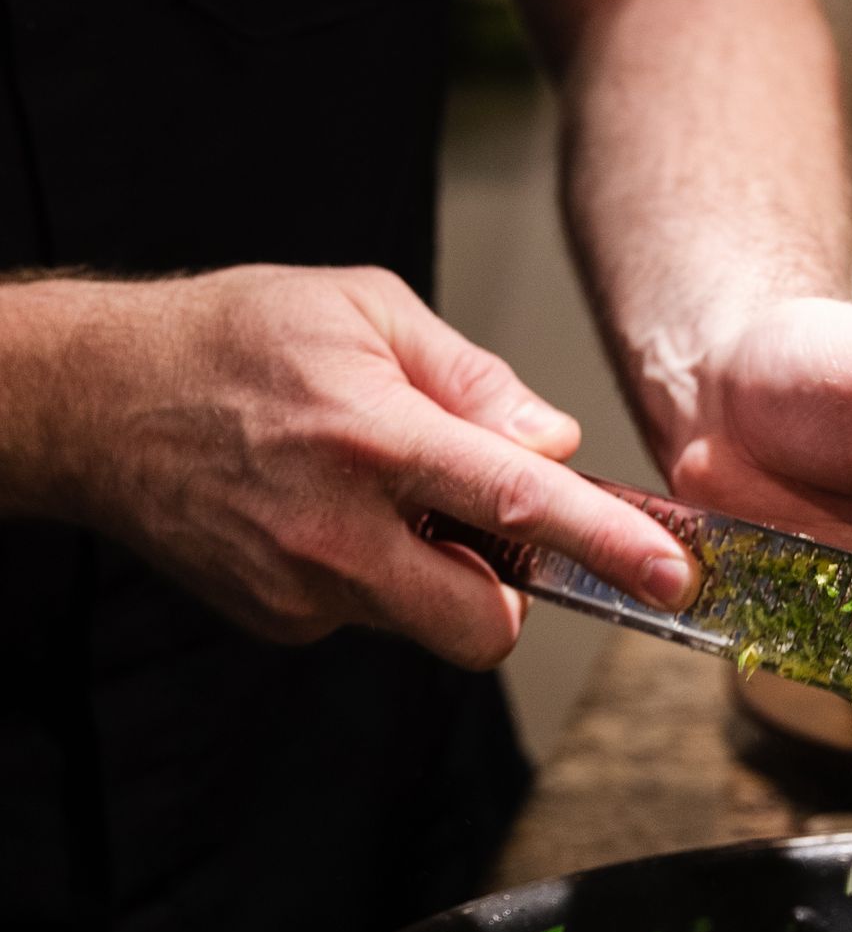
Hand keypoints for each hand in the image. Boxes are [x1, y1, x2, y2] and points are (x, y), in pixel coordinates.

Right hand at [13, 265, 702, 667]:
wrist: (98, 402)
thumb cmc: (238, 338)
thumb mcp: (369, 309)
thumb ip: (476, 380)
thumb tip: (553, 445)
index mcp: (372, 436)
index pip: (519, 506)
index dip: (608, 547)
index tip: (673, 578)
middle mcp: (336, 530)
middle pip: (483, 622)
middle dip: (512, 591)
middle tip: (488, 528)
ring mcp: (301, 588)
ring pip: (426, 622)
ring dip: (438, 575)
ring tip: (380, 497)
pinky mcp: (277, 621)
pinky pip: (370, 617)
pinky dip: (377, 578)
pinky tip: (327, 517)